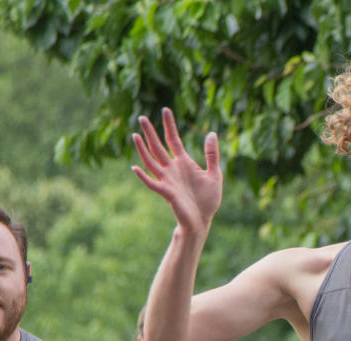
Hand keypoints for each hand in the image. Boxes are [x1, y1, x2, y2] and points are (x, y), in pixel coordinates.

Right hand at [132, 107, 222, 232]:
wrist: (203, 220)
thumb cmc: (208, 199)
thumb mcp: (215, 174)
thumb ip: (212, 155)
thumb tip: (211, 133)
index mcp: (183, 162)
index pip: (173, 139)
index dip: (169, 125)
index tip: (165, 110)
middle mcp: (172, 169)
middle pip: (158, 147)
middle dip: (150, 132)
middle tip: (142, 118)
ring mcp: (167, 180)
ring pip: (151, 161)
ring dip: (143, 149)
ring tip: (135, 135)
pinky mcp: (166, 193)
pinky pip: (152, 183)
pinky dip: (143, 176)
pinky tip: (135, 167)